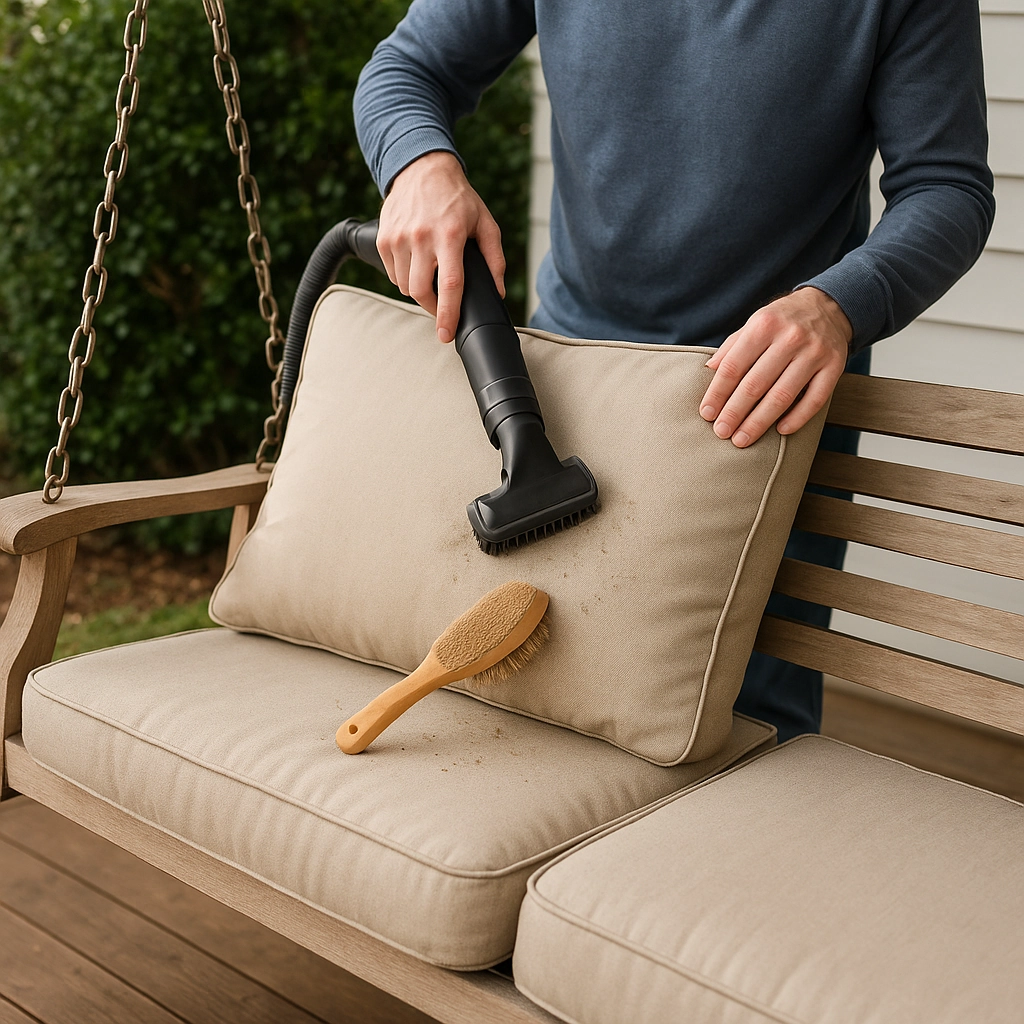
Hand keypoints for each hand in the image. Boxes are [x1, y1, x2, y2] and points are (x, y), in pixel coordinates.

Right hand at [377, 151, 505, 343]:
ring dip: (418, 290)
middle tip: (442, 310)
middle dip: (432, 308)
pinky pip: (393, 274)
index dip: (448, 314)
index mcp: (449, 236)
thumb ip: (494, 259)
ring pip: (404, 285)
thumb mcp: (485, 223)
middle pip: (420, 291)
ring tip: (431, 276)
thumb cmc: (458, 198)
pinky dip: (404, 277)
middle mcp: (421, 237)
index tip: (446, 335)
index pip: (449, 284)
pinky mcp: (382, 238)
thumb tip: (499, 292)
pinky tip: (416, 263)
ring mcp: (398, 237)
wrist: (422, 169)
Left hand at [699, 288, 851, 446]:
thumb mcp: (754, 324)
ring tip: (742, 439)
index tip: (707, 414)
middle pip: (755, 384)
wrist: (826, 307)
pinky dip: (797, 418)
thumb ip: (731, 348)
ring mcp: (815, 353)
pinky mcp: (835, 366)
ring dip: (759, 422)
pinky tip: (780, 431)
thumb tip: (708, 371)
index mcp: (764, 325)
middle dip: (735, 412)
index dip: (718, 393)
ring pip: (783, 395)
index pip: (734, 366)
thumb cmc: (781, 322)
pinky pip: (815, 399)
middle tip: (722, 432)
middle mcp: (790, 337)